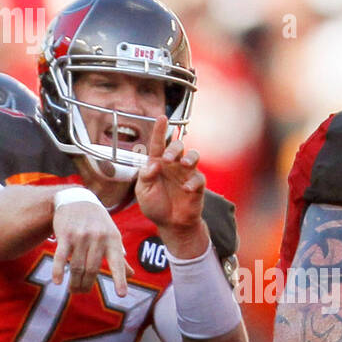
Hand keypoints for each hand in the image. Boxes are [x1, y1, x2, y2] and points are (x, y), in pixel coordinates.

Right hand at [52, 195, 126, 298]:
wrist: (77, 198)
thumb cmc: (98, 222)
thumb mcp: (111, 234)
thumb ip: (119, 256)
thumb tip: (131, 275)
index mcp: (113, 239)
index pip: (117, 263)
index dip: (120, 279)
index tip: (121, 295)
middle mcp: (98, 237)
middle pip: (92, 269)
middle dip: (87, 285)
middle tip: (82, 292)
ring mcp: (81, 236)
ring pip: (77, 267)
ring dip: (74, 282)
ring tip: (73, 289)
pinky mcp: (65, 235)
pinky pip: (61, 257)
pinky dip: (58, 271)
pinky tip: (57, 282)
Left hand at [135, 114, 208, 257]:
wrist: (170, 224)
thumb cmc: (155, 205)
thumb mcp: (143, 191)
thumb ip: (145, 176)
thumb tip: (153, 163)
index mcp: (158, 164)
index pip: (158, 144)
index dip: (160, 130)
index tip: (162, 117)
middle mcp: (173, 166)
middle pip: (178, 146)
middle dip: (174, 148)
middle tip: (167, 159)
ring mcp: (186, 174)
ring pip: (194, 156)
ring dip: (189, 157)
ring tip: (183, 164)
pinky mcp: (197, 185)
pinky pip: (198, 178)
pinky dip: (192, 182)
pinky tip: (186, 189)